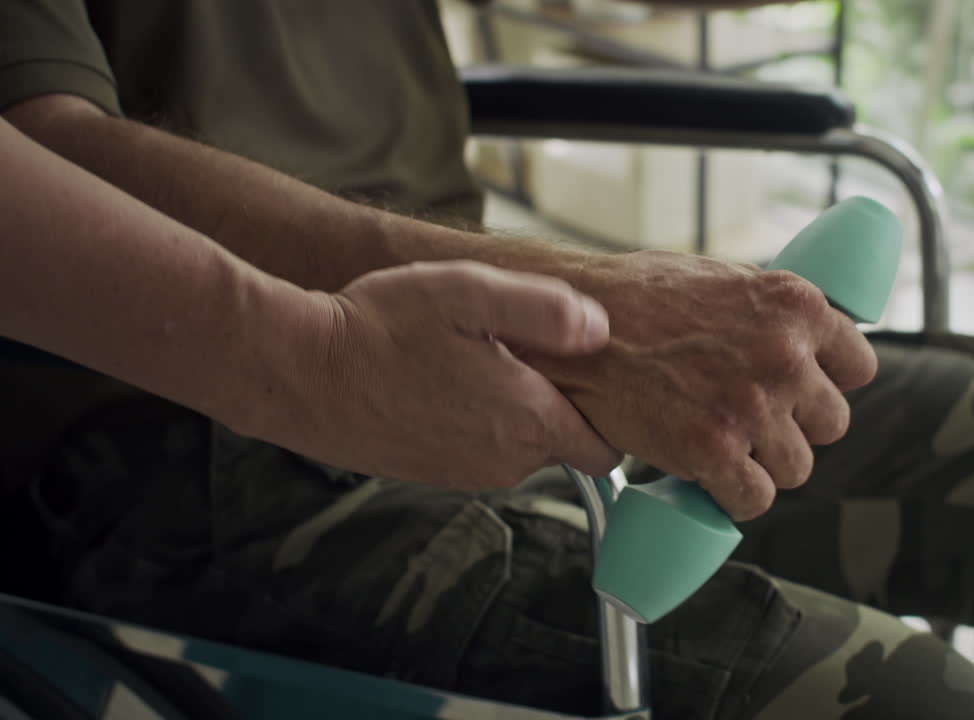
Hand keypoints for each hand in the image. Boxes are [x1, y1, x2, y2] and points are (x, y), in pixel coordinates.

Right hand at [277, 260, 621, 488]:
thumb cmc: (379, 328)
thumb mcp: (470, 293)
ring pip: (516, 445)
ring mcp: (465, 473)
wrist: (298, 371)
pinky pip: (476, 449)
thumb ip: (546, 310)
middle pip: (560, 442)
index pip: (605, 449)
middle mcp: (503, 462)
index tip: (591, 380)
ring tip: (471, 359)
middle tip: (519, 350)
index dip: (606, 413)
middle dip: (553, 402)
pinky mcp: (431, 474)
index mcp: (528, 422)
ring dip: (508, 409)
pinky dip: (472, 421)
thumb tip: (599, 329)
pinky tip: (440, 380)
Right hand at [527, 251, 876, 520]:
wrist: (568, 328)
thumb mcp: (722, 281)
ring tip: (722, 445)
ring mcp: (752, 406)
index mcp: (794, 306)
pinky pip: (755, 499)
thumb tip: (799, 341)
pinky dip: (733, 497)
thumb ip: (769, 314)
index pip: (857, 366)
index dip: (829, 383)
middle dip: (793, 426)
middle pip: (831, 423)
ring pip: (796, 467)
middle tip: (750, 419)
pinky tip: (710, 476)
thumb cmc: (634, 300)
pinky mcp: (715, 451)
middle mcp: (784, 355)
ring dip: (763, 464)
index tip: (806, 391)